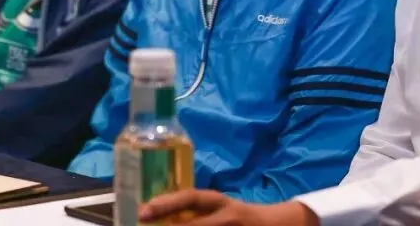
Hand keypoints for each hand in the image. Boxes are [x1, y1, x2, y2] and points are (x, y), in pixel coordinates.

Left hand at [139, 190, 317, 225]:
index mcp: (219, 202)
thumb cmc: (240, 216)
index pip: (190, 197)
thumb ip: (194, 210)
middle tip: (142, 225)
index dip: (166, 203)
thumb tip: (156, 213)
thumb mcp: (219, 207)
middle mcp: (225, 216)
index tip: (143, 210)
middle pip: (191, 225)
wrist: (278, 225)